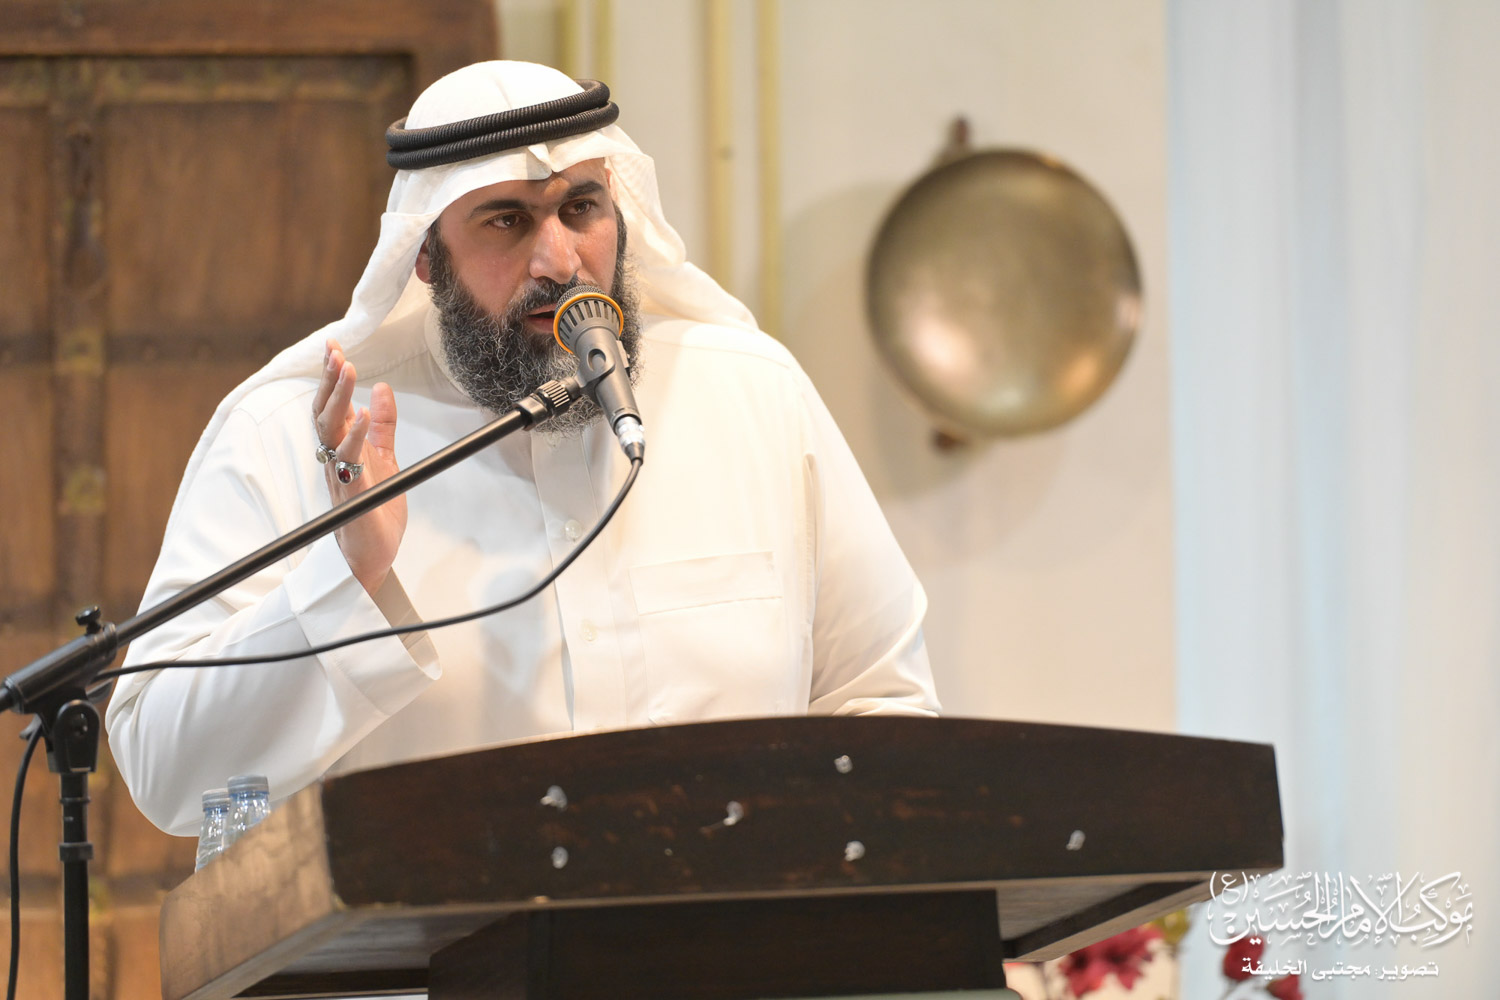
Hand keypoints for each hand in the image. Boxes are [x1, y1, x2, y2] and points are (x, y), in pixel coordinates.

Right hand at [312, 338, 405, 594]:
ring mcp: (340, 473)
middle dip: (329, 379)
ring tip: (348, 369)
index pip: (332, 404)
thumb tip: (382, 389)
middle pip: (324, 410)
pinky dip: (356, 435)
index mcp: (342, 447)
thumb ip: (383, 426)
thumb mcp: (386, 458)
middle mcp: (335, 457)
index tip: (334, 346)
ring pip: (330, 429)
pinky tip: (364, 414)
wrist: (372, 554)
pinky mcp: (352, 491)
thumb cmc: (374, 509)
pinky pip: (350, 459)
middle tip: (334, 350)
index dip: (331, 376)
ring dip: (340, 397)